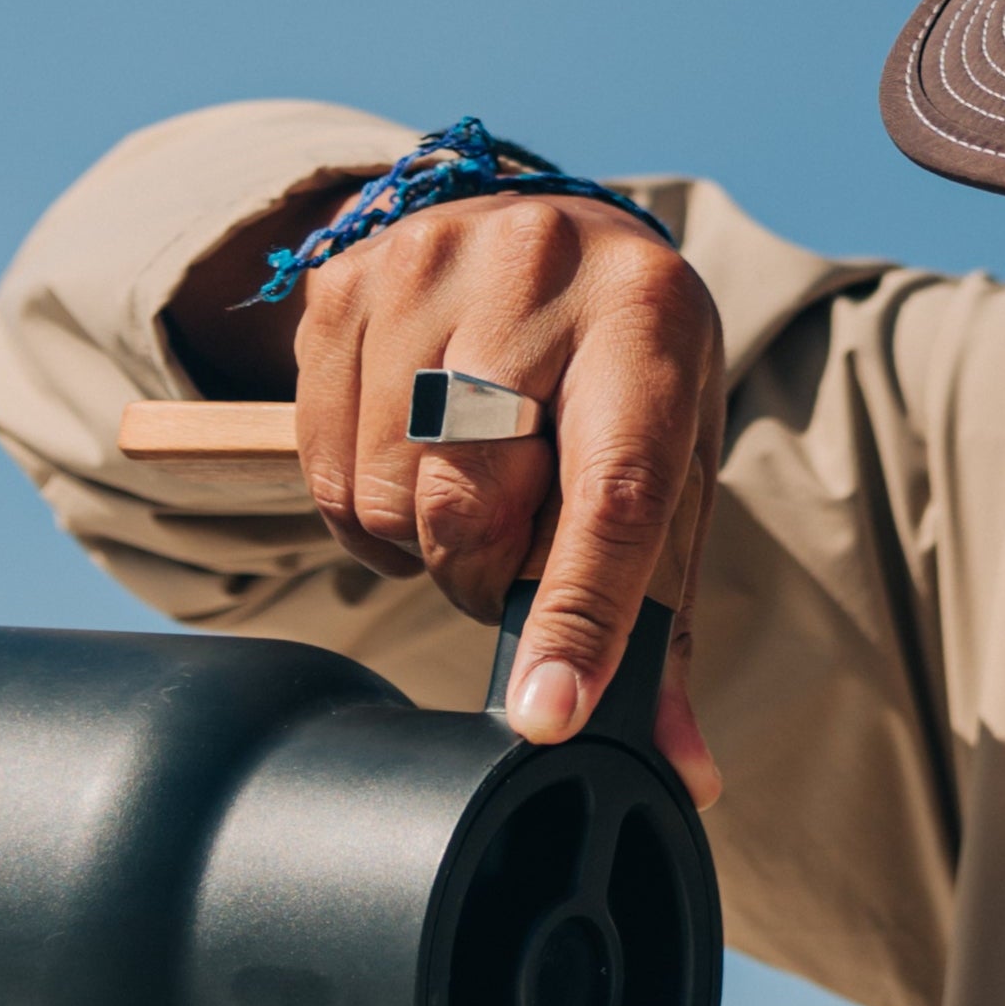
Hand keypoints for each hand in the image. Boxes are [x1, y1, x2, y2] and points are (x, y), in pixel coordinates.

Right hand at [172, 183, 725, 788]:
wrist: (553, 234)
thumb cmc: (623, 379)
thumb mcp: (670, 472)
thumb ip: (663, 619)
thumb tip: (682, 771)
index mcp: (648, 322)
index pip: (611, 491)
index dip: (576, 615)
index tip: (544, 715)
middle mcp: (537, 272)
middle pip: (471, 504)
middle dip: (484, 576)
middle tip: (512, 555)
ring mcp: (425, 264)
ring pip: (385, 497)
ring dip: (420, 544)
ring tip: (470, 494)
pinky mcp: (341, 279)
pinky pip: (322, 466)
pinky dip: (362, 507)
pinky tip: (411, 461)